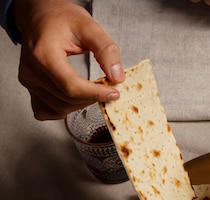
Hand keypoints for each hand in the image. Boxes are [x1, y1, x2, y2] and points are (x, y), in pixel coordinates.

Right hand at [12, 0, 123, 119]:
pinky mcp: (29, 87)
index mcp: (44, 54)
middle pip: (67, 99)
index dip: (95, 94)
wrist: (41, 15)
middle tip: (107, 87)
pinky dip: (64, 109)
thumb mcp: (89, 27)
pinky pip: (46, 111)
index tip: (114, 93)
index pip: (71, 86)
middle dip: (92, 97)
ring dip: (81, 104)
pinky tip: (75, 98)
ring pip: (60, 108)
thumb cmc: (61, 18)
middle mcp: (32, 70)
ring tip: (92, 89)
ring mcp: (28, 81)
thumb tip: (117, 76)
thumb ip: (106, 50)